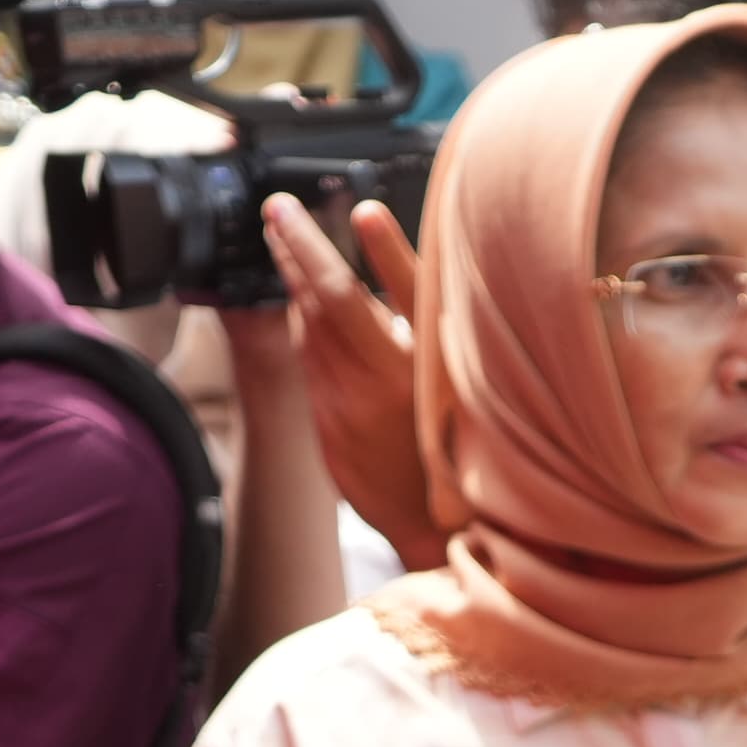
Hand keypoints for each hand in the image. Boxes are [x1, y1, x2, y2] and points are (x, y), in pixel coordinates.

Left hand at [265, 191, 444, 572]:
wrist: (440, 538)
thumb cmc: (466, 461)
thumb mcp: (460, 394)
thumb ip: (427, 341)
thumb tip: (398, 288)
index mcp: (424, 376)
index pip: (392, 297)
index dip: (382, 250)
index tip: (362, 210)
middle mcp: (380, 391)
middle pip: (328, 304)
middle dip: (300, 248)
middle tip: (279, 207)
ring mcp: (346, 413)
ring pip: (309, 331)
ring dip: (293, 279)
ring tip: (281, 236)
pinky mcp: (330, 432)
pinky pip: (311, 366)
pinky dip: (304, 327)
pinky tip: (299, 301)